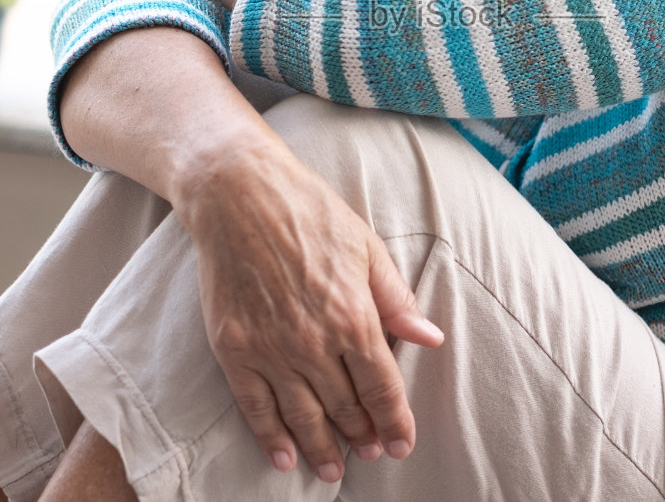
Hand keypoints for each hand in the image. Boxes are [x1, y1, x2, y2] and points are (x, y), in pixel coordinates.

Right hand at [185, 140, 444, 483]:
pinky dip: (271, 437)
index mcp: (354, 316)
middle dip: (362, 435)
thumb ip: (397, 299)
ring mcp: (271, 349)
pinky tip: (285, 457)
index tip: (402, 444)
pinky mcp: (234, 349)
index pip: (382, 387)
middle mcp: (314, 342)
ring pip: (303, 415)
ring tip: (334, 470)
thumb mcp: (366, 248)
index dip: (395, 421)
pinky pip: (255, 406)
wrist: (238, 194)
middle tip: (371, 451)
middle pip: (345, 407)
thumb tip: (430, 338)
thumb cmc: (309, 212)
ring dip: (322, 448)